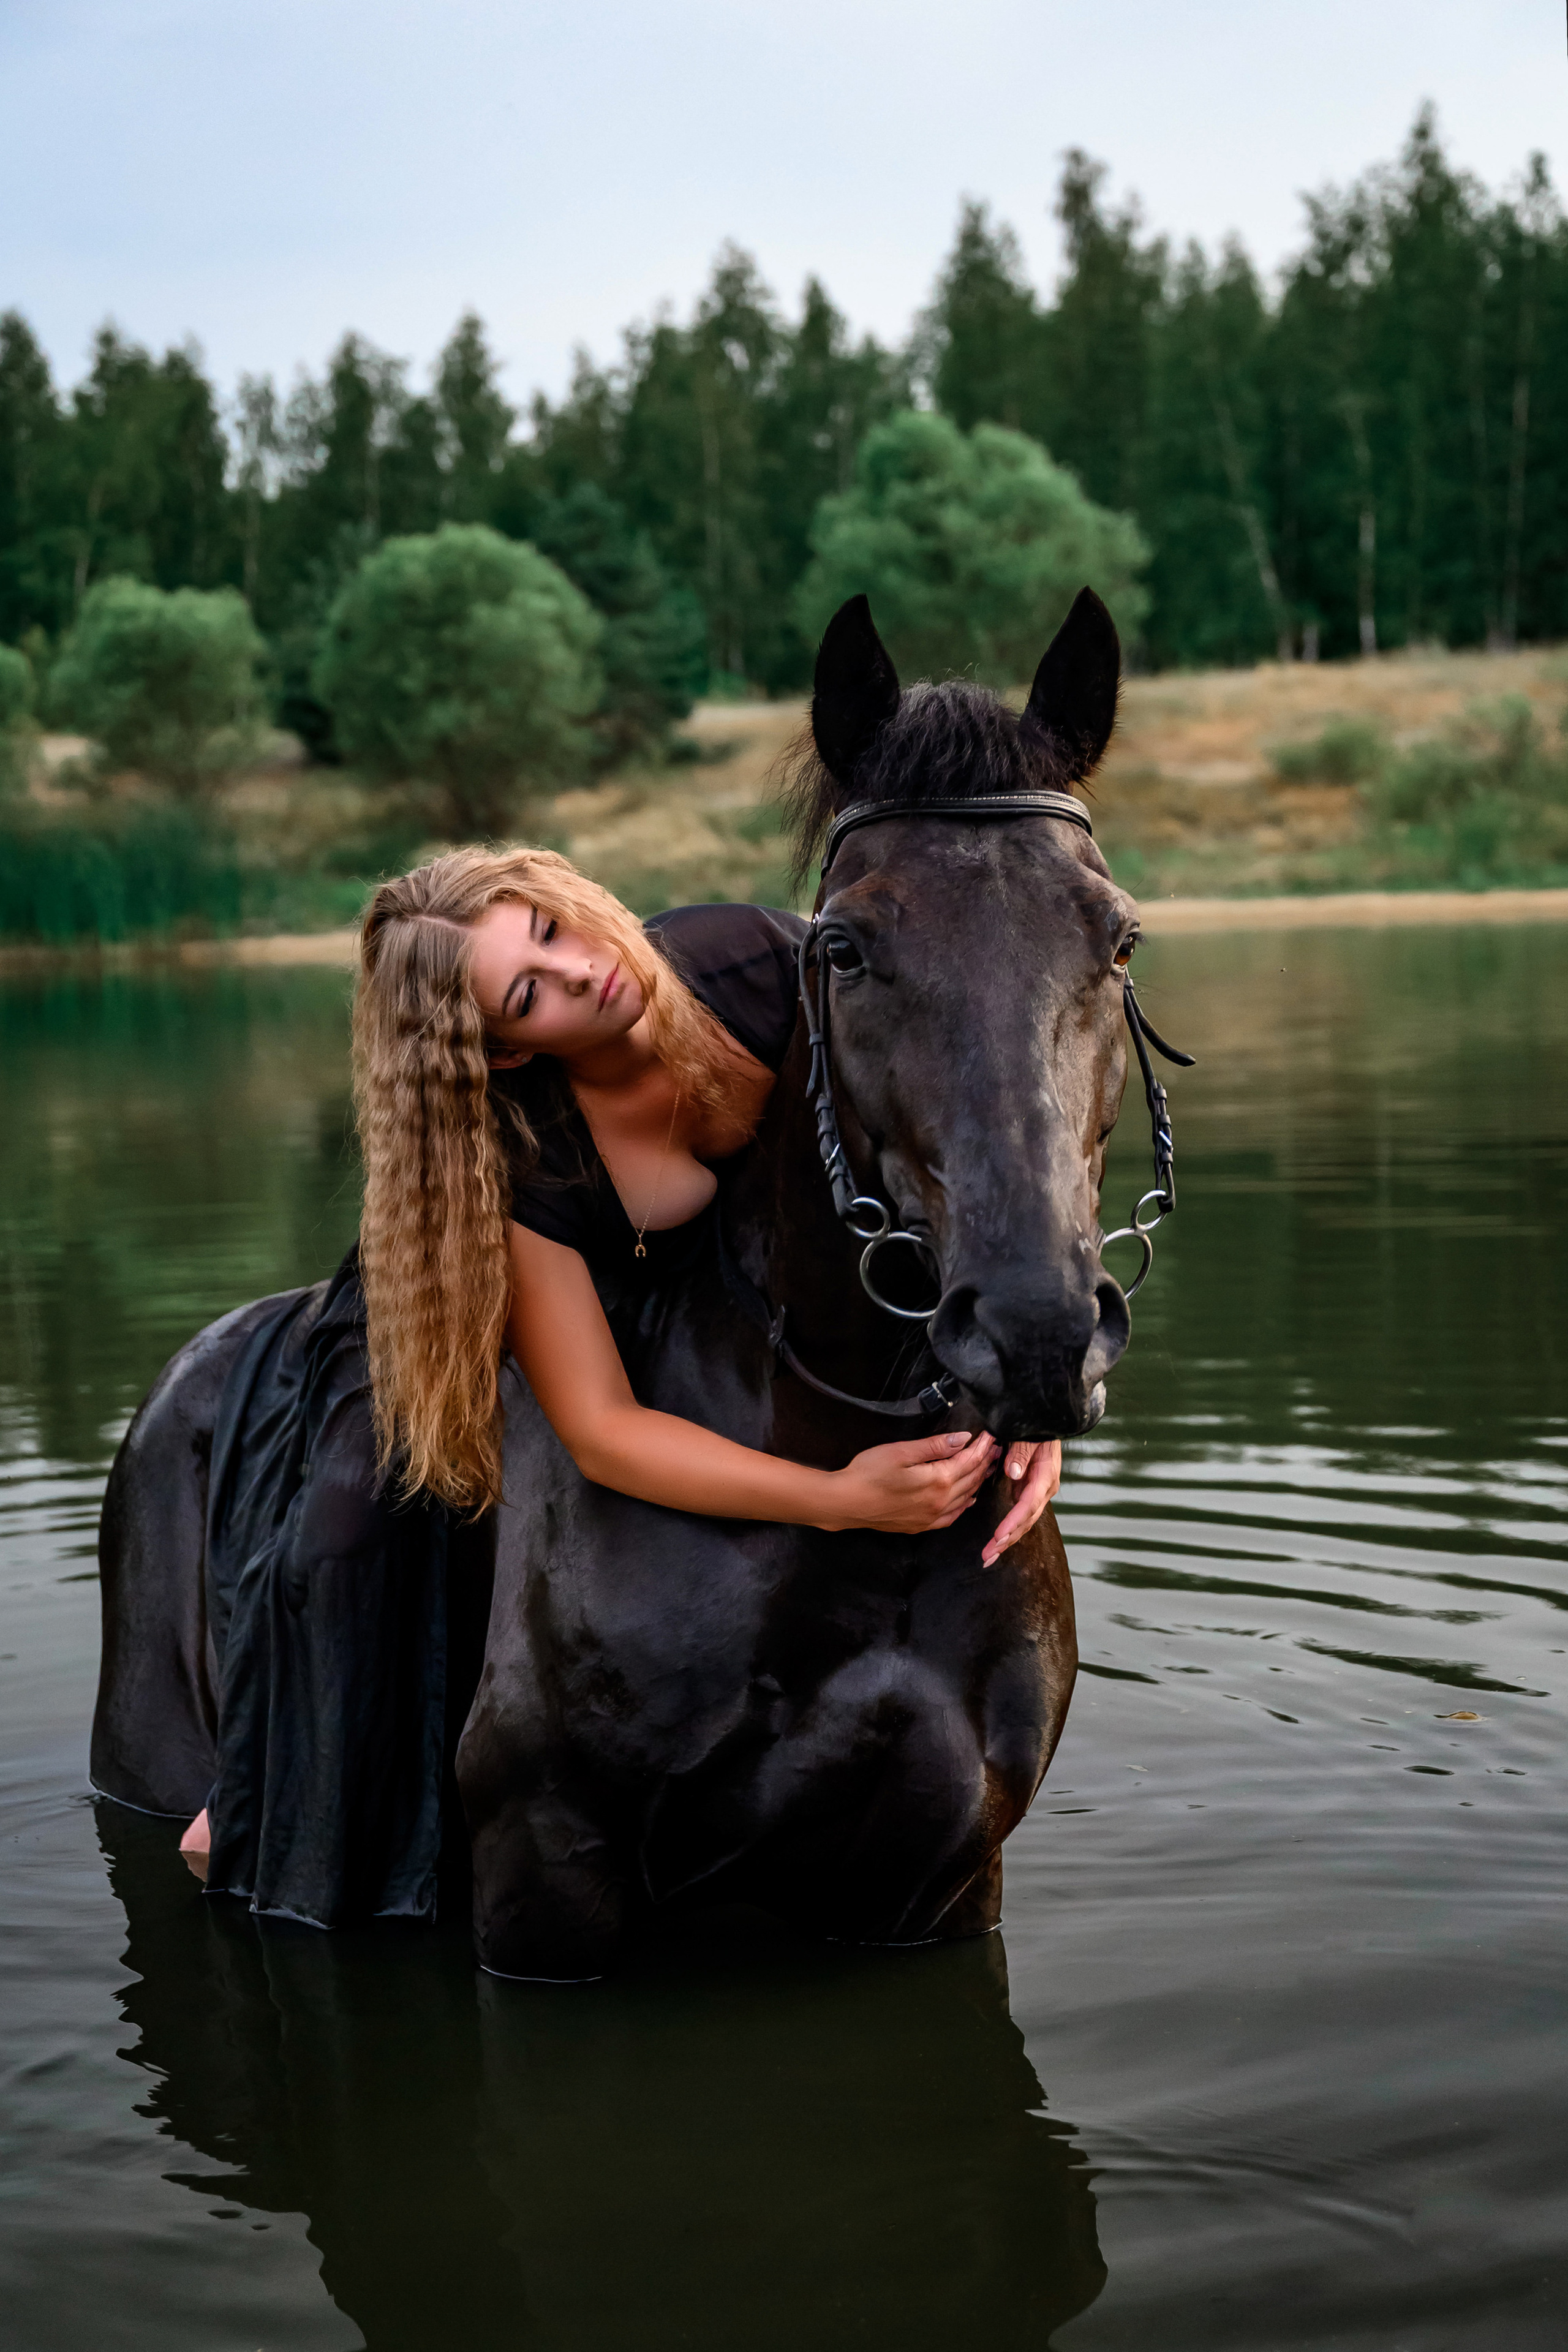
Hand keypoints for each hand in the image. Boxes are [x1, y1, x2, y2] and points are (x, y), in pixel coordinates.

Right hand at [823, 1428, 998, 1534]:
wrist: (846, 1503)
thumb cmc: (869, 1472)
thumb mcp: (901, 1452)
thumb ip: (935, 1446)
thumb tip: (963, 1439)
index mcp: (938, 1481)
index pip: (968, 1461)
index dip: (981, 1446)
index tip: (990, 1434)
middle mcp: (940, 1502)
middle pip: (971, 1480)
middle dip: (985, 1462)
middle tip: (995, 1448)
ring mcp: (931, 1517)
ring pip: (965, 1498)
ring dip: (978, 1481)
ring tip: (987, 1467)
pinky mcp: (921, 1525)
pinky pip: (952, 1516)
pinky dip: (964, 1504)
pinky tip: (968, 1499)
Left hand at [980, 1440, 1061, 1565]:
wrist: (1049, 1422)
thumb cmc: (1038, 1428)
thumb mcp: (1030, 1436)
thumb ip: (1022, 1453)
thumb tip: (1012, 1473)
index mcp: (1045, 1476)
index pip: (1028, 1504)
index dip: (1013, 1521)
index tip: (998, 1536)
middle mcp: (1045, 1488)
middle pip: (1026, 1520)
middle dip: (1007, 1540)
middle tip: (988, 1556)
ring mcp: (1039, 1491)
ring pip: (1024, 1522)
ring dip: (1007, 1540)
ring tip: (990, 1556)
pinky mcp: (1032, 1491)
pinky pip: (1021, 1515)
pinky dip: (1009, 1529)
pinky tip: (998, 1542)